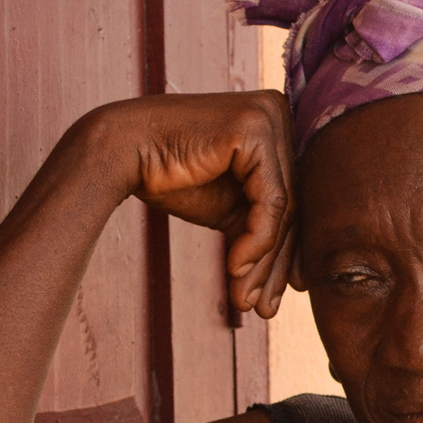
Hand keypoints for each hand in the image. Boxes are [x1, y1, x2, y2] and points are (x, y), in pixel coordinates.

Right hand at [93, 91, 297, 318]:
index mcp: (278, 127)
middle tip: (263, 308)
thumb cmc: (173, 177)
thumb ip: (265, 229)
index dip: (285, 255)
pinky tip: (236, 269)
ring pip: (283, 209)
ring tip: (246, 300)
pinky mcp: (255, 130)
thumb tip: (300, 279)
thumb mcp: (232, 209)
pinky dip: (256, 241)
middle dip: (274, 265)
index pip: (291, 200)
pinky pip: (270, 201)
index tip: (275, 296)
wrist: (122, 152)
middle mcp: (280, 114)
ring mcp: (270, 118)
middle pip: (291, 206)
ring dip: (263, 262)